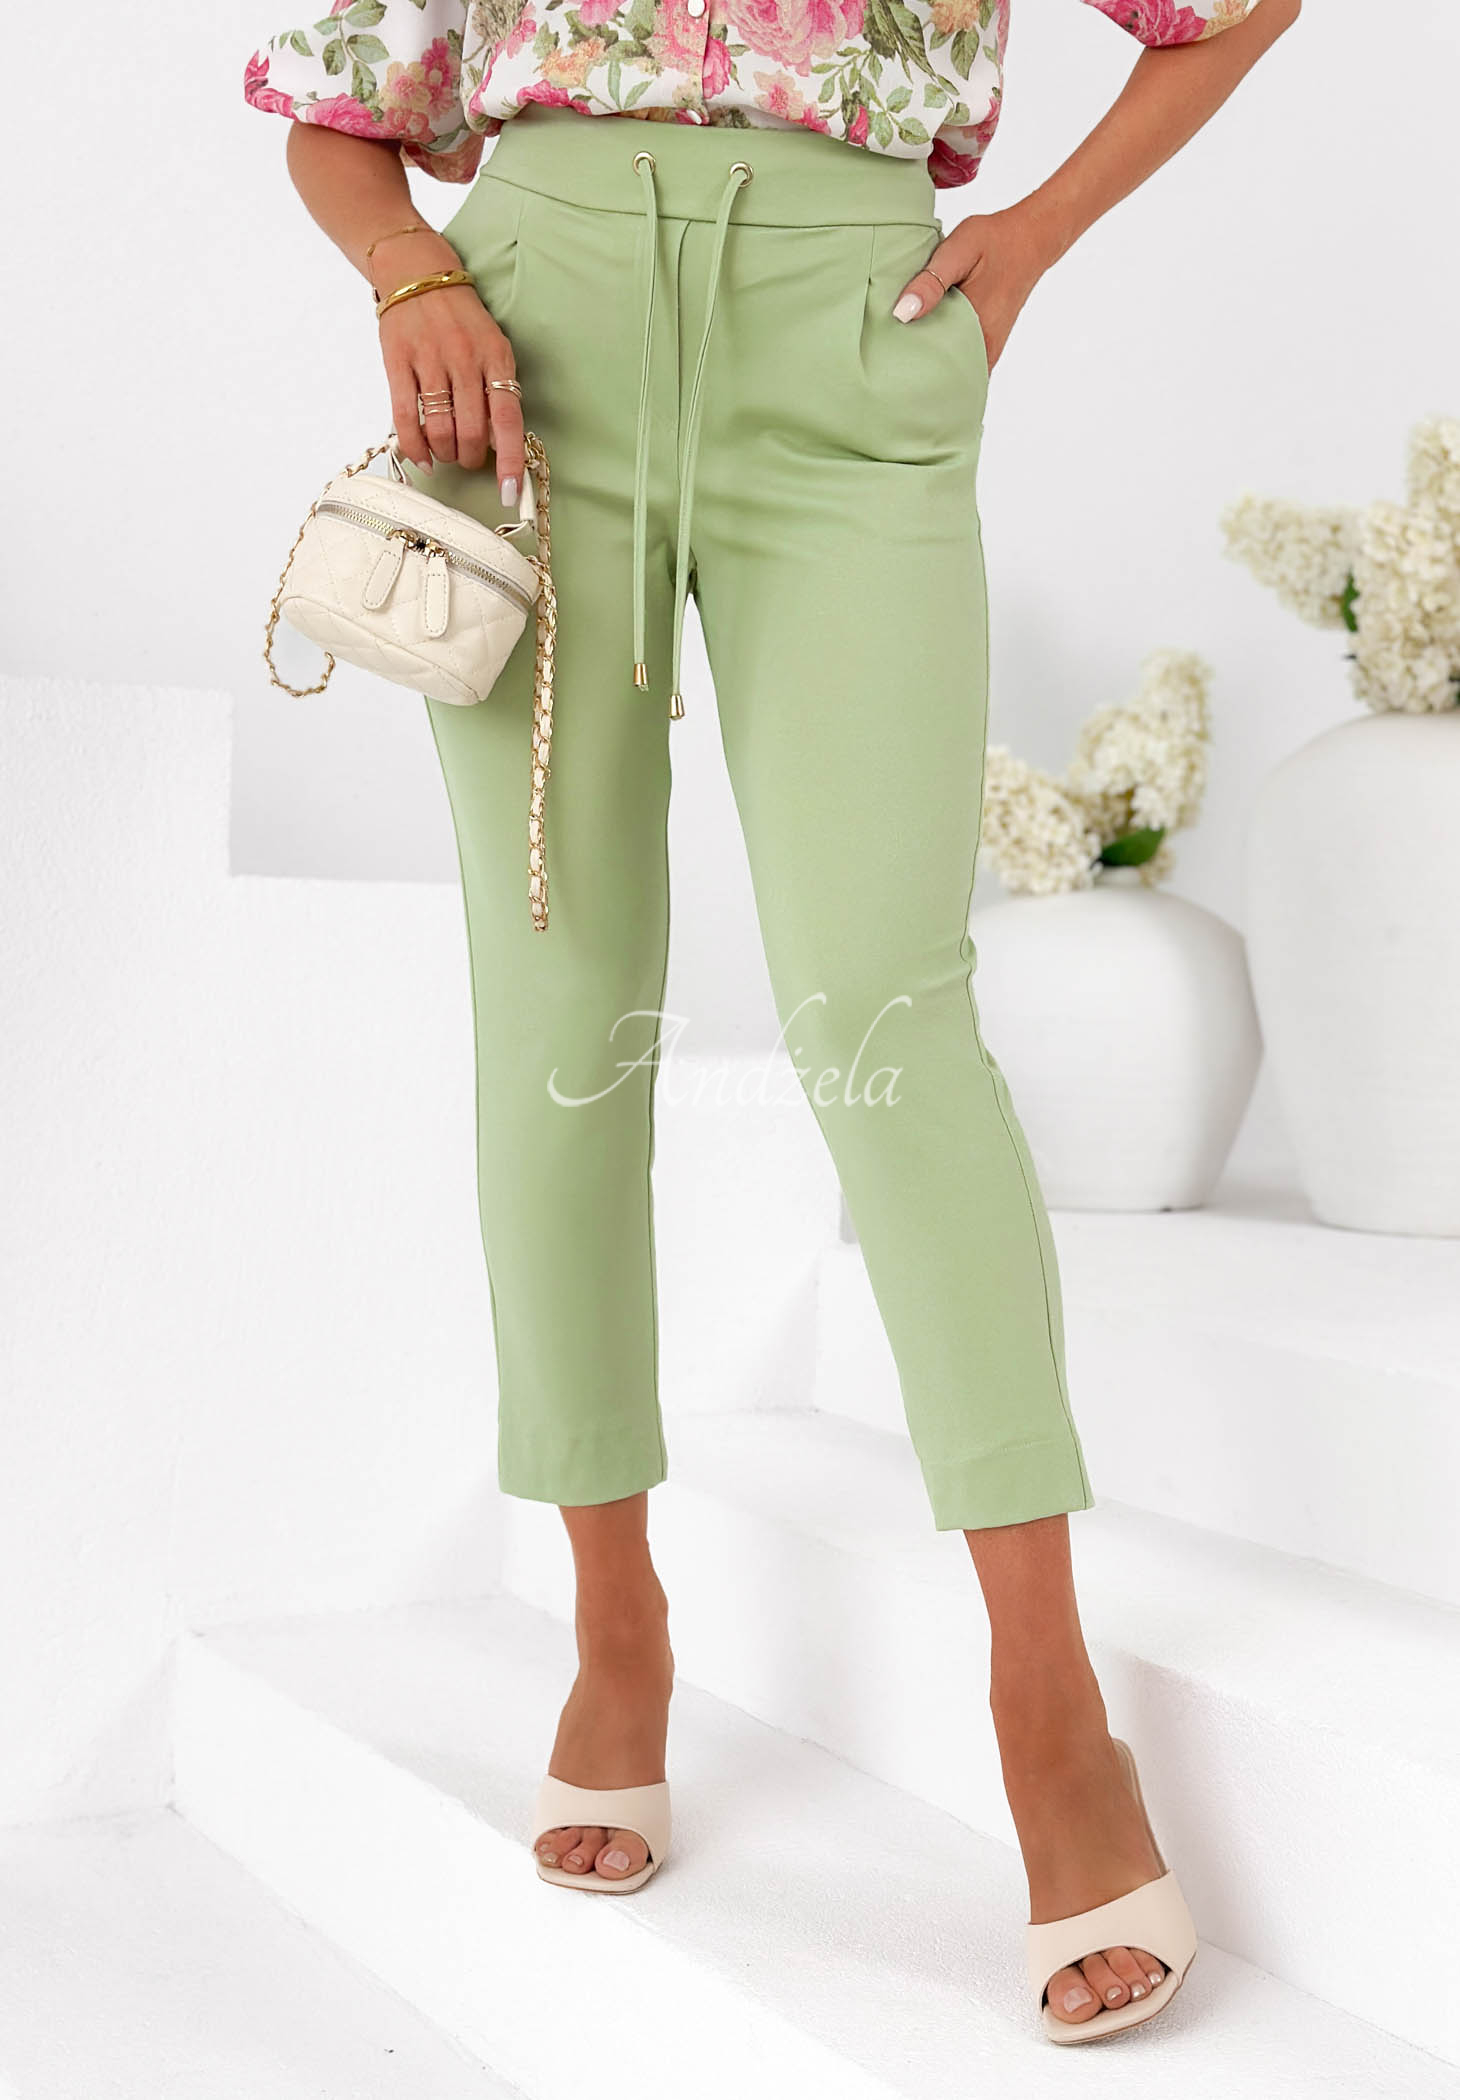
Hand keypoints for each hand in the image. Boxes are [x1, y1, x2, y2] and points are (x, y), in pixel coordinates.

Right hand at [374, 230, 523, 503]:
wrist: (415, 271)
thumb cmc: (460, 318)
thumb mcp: (491, 345)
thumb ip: (496, 389)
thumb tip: (498, 444)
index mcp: (496, 356)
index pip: (507, 419)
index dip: (509, 461)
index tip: (509, 493)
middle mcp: (465, 359)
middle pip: (470, 433)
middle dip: (470, 459)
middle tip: (467, 458)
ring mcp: (429, 360)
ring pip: (440, 430)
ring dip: (445, 454)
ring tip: (445, 453)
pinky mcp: (397, 361)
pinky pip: (405, 418)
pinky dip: (414, 447)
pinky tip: (422, 458)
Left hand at [892, 203, 1057, 371]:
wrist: (1030, 239)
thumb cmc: (994, 241)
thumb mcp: (959, 250)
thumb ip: (931, 282)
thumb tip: (901, 314)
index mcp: (977, 330)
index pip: (937, 371)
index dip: (910, 377)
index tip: (885, 376)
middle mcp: (984, 348)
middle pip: (943, 377)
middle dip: (916, 377)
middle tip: (885, 372)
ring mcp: (987, 349)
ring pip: (953, 372)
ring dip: (929, 369)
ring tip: (899, 365)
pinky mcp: (987, 343)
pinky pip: (962, 363)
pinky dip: (942, 359)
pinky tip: (922, 349)